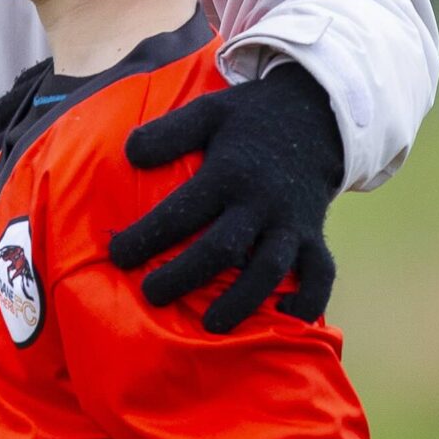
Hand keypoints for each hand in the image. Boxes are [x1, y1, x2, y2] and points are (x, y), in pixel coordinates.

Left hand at [108, 61, 344, 332]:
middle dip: (184, 276)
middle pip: (222, 248)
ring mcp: (292, 223)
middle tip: (151, 295)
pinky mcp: (315, 235)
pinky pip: (321, 274)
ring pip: (269, 269)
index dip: (148, 236)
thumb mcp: (208, 112)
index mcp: (230, 172)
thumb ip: (168, 133)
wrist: (319, 114)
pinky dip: (310, 300)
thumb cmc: (251, 120)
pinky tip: (286, 318)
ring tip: (212, 326)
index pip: (184, 210)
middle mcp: (262, 202)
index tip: (117, 254)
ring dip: (241, 300)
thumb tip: (128, 155)